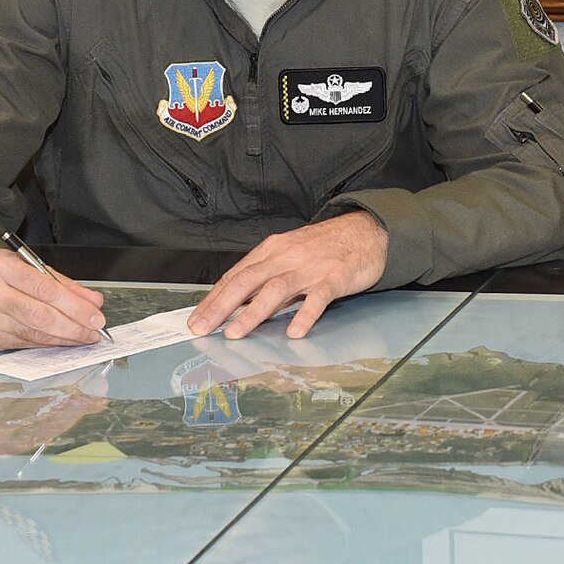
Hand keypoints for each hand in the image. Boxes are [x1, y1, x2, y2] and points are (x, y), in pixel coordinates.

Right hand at [0, 246, 106, 350]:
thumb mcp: (25, 268)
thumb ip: (61, 284)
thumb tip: (92, 302)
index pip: (45, 289)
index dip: (74, 306)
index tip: (95, 316)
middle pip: (39, 315)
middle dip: (73, 327)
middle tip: (94, 333)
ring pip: (31, 333)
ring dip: (63, 339)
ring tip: (83, 339)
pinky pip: (20, 344)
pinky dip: (44, 345)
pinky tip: (59, 343)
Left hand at [189, 210, 388, 340]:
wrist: (366, 230)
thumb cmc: (325, 245)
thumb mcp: (290, 252)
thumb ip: (267, 274)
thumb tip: (238, 302)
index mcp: (273, 250)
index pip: (235, 275)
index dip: (214, 298)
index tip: (196, 318)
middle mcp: (287, 257)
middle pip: (247, 281)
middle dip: (221, 306)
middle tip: (202, 328)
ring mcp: (311, 267)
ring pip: (276, 289)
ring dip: (253, 312)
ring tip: (235, 333)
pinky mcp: (335, 278)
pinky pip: (317, 299)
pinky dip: (305, 315)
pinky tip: (294, 331)